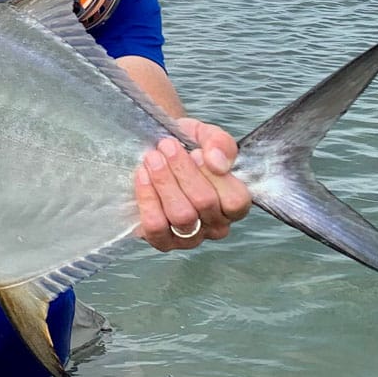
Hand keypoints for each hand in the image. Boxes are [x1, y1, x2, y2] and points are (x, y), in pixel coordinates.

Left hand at [135, 118, 249, 251]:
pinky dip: (147, 198)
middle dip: (182, 170)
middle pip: (204, 203)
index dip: (214, 176)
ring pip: (182, 216)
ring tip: (153, 158)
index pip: (235, 200)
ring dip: (164, 182)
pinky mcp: (163, 241)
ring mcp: (190, 237)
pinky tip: (142, 175)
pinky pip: (156, 227)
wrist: (155, 153)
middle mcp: (216, 225)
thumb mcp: (205, 135)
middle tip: (166, 146)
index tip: (195, 151)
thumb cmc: (186, 147)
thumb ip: (219, 143)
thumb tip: (218, 163)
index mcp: (233, 203)